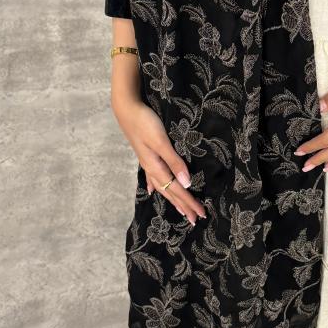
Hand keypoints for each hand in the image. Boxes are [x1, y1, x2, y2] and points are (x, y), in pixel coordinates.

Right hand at [112, 90, 206, 226]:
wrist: (126, 108)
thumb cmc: (145, 122)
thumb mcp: (161, 142)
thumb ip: (174, 162)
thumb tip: (186, 184)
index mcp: (156, 167)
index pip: (177, 190)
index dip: (189, 202)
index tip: (200, 214)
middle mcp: (151, 168)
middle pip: (170, 192)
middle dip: (183, 205)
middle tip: (194, 219)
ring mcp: (147, 162)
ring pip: (162, 186)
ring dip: (172, 198)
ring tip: (180, 209)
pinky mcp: (145, 155)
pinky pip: (152, 176)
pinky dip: (155, 185)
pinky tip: (152, 190)